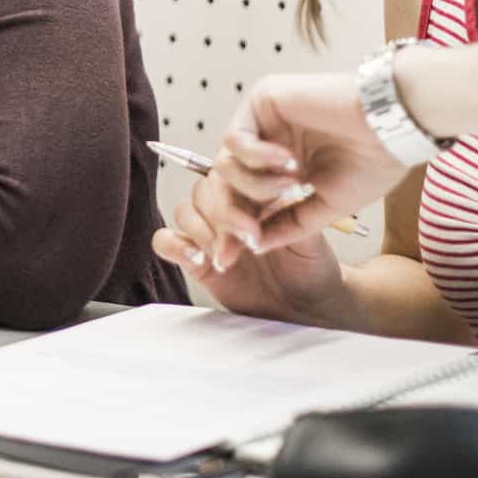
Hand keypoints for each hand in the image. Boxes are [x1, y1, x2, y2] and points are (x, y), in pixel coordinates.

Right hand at [151, 186, 353, 328]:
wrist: (306, 306)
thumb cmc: (311, 267)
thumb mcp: (311, 234)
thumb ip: (291, 213)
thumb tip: (277, 189)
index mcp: (254, 190)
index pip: (234, 171)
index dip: (244, 181)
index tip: (262, 199)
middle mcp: (228, 206)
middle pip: (206, 190)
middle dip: (225, 213)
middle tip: (249, 234)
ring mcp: (208, 231)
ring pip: (185, 211)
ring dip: (204, 231)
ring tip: (228, 253)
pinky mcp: (193, 258)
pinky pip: (166, 241)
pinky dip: (175, 245)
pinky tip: (197, 257)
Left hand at [213, 74, 410, 248]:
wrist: (396, 128)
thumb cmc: (374, 161)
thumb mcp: (327, 206)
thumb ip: (290, 224)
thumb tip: (254, 245)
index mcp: (282, 167)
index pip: (244, 200)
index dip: (234, 230)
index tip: (228, 260)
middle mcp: (268, 142)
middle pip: (226, 184)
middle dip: (231, 215)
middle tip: (247, 234)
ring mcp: (263, 121)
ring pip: (226, 165)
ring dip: (256, 184)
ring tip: (294, 183)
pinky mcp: (262, 98)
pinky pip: (236, 139)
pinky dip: (257, 158)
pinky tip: (290, 161)